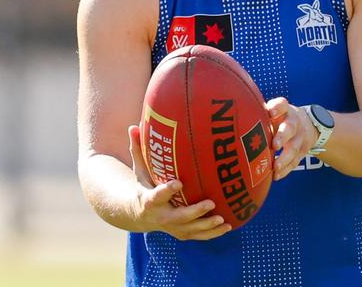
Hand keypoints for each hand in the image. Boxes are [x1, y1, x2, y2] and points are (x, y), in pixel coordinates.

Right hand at [127, 125, 230, 240]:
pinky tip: (228, 226)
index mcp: (150, 200)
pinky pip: (199, 235)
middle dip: (195, 211)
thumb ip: (138, 150)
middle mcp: (161, 217)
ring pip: (191, 229)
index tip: (179, 182)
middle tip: (211, 202)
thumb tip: (134, 126)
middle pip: (179, 217)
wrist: (139, 215)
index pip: (158, 195)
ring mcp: (173, 228)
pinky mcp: (182, 233)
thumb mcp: (139, 170)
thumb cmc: (143, 186)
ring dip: (207, 225)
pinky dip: (213, 233)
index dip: (168, 190)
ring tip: (222, 218)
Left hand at [267, 97, 314, 179]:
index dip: (277, 108)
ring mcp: (300, 138)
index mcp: (285, 110)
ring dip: (284, 158)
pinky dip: (286, 169)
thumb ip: (259, 112)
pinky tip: (276, 175)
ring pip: (294, 148)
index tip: (270, 112)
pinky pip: (295, 161)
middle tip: (274, 145)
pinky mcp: (302, 151)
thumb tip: (233, 117)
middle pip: (289, 128)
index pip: (282, 105)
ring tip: (275, 166)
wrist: (308, 124)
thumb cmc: (280, 117)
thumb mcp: (274, 110)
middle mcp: (294, 122)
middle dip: (282, 136)